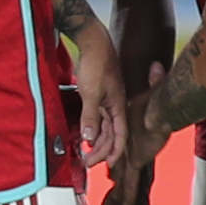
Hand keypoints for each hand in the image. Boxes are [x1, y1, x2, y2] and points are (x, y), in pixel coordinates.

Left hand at [65, 23, 124, 169]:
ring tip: (85, 152)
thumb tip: (89, 138)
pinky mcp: (97, 94)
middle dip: (101, 150)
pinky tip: (85, 133)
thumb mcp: (91, 92)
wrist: (92, 41)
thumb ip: (90, 116)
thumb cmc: (96, 63)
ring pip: (103, 126)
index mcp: (118, 105)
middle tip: (88, 162)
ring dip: (96, 140)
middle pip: (111, 133)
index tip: (108, 164)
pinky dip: (91, 127)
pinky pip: (96, 116)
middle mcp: (114, 105)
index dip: (116, 151)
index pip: (120, 134)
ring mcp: (106, 99)